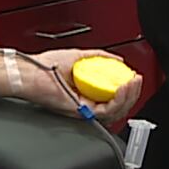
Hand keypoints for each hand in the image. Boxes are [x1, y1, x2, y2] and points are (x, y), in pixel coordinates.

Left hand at [22, 48, 143, 125]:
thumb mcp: (79, 56)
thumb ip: (98, 57)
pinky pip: (104, 111)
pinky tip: (121, 89)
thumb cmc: (44, 66)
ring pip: (114, 112)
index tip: (135, 78)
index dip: (128, 90)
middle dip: (133, 94)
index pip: (114, 96)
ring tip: (132, 83)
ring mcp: (84, 109)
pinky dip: (116, 101)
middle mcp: (87, 103)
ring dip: (128, 97)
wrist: (31, 72)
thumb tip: (116, 58)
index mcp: (88, 92)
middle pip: (118, 106)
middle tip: (137, 80)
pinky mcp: (80, 111)